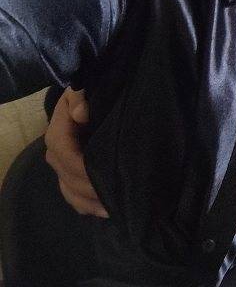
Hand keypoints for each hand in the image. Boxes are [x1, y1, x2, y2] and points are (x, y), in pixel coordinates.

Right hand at [44, 87, 107, 217]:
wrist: (93, 100)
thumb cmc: (91, 92)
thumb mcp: (84, 87)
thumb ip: (80, 97)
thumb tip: (81, 115)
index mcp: (58, 131)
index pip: (63, 152)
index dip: (80, 165)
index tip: (103, 173)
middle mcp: (56, 151)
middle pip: (67, 175)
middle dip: (89, 187)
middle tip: (115, 196)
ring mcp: (63, 165)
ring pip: (69, 190)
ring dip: (88, 200)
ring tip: (112, 207)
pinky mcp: (71, 175)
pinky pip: (73, 196)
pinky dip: (86, 206)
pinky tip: (104, 211)